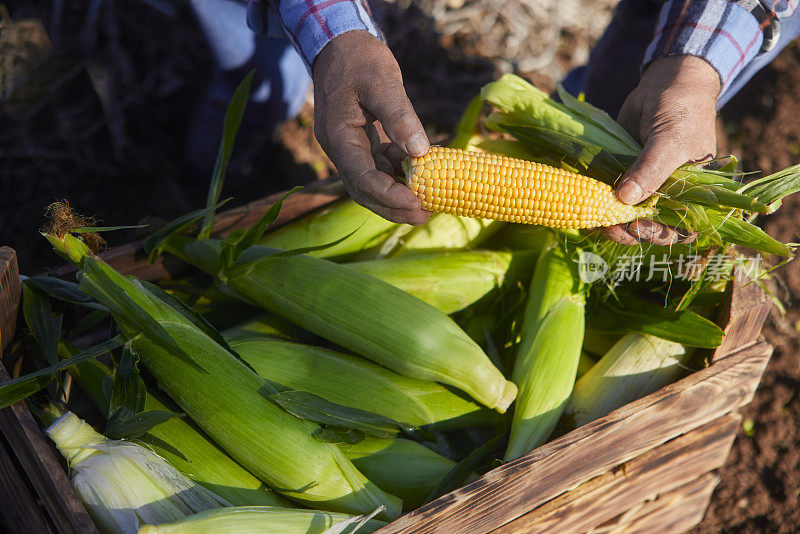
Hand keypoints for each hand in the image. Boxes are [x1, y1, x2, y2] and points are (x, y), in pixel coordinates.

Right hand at [312, 30, 430, 224]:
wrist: (340, 43)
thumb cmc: (360, 58)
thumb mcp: (382, 82)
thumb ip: (400, 117)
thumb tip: (420, 153)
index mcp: (338, 137)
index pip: (361, 178)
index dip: (389, 195)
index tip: (417, 203)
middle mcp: (340, 148)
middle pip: (363, 190)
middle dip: (393, 207)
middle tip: (424, 216)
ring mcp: (349, 147)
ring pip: (371, 183)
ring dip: (396, 195)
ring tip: (427, 204)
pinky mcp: (360, 142)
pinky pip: (377, 167)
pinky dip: (397, 175)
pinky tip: (420, 175)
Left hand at [605, 55, 719, 244]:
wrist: (666, 83)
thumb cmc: (681, 112)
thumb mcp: (670, 140)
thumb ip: (651, 171)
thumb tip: (625, 200)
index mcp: (691, 194)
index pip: (676, 228)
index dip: (655, 234)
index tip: (634, 227)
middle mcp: (667, 195)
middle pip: (646, 226)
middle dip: (626, 230)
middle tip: (607, 226)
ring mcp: (643, 185)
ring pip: (624, 214)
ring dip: (607, 220)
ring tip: (589, 217)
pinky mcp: (622, 174)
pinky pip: (608, 194)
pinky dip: (595, 201)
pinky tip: (581, 202)